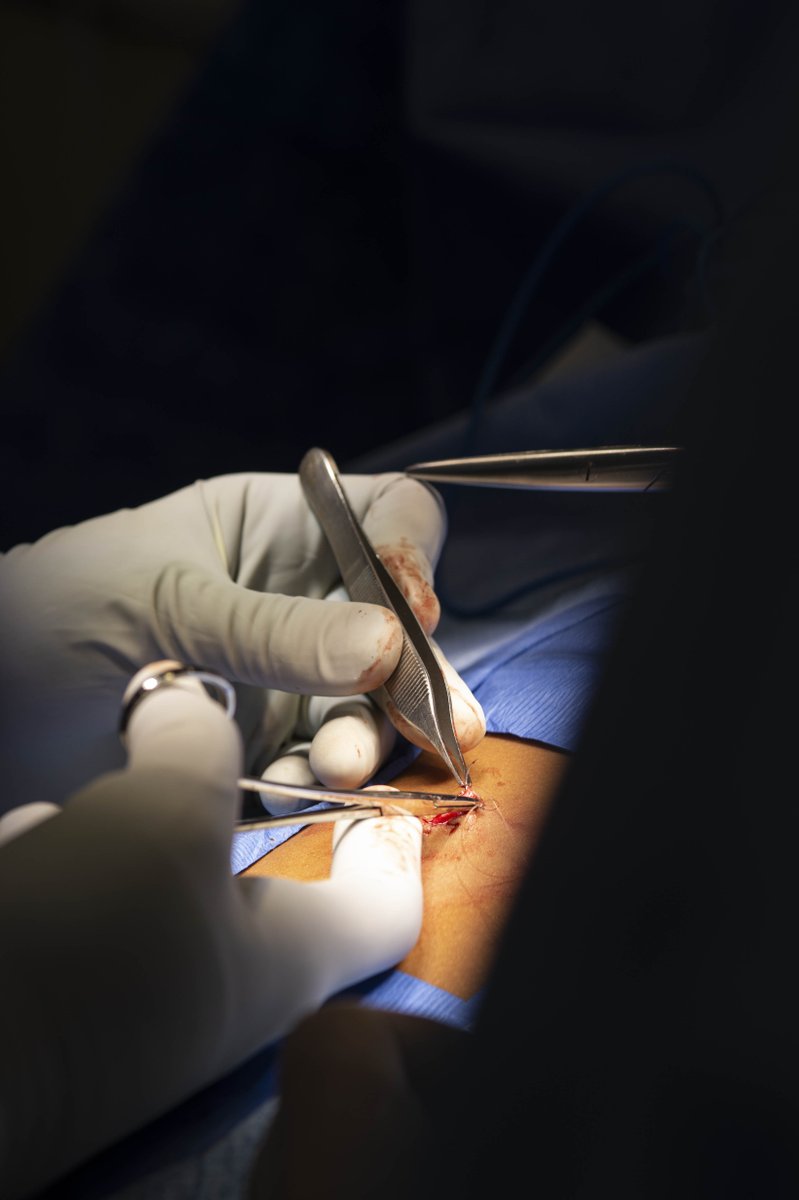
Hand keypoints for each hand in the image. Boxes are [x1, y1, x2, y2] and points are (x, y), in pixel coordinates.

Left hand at [0, 470, 484, 812]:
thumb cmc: (46, 618)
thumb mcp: (156, 607)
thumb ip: (269, 630)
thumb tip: (386, 645)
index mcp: (269, 526)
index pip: (383, 516)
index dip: (412, 554)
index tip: (414, 610)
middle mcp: (293, 599)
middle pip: (396, 622)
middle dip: (417, 671)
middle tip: (441, 723)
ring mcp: (284, 678)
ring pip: (371, 703)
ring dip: (372, 737)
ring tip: (341, 766)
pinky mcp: (265, 749)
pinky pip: (322, 766)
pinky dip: (324, 786)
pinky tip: (298, 792)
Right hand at [0, 669, 423, 1199]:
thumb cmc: (85, 939)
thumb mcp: (163, 814)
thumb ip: (197, 743)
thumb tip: (185, 705)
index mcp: (292, 960)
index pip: (387, 905)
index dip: (387, 833)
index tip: (347, 766)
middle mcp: (230, 988)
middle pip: (265, 872)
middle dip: (222, 795)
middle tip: (186, 740)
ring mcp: (147, 1000)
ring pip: (163, 878)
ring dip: (127, 823)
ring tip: (83, 804)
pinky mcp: (76, 996)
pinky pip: (90, 909)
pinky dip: (65, 866)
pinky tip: (28, 849)